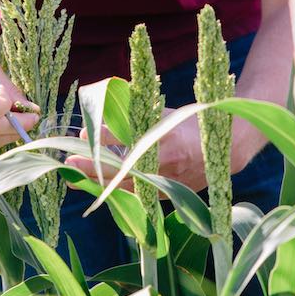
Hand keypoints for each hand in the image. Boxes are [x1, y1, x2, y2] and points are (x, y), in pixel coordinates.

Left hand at [67, 107, 210, 193]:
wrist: (226, 149)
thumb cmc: (191, 124)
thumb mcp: (166, 112)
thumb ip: (140, 110)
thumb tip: (107, 98)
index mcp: (165, 136)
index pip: (126, 138)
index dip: (101, 137)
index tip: (80, 135)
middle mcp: (165, 162)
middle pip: (120, 169)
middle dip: (90, 167)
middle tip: (67, 163)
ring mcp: (167, 182)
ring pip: (125, 187)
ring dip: (97, 183)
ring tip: (73, 180)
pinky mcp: (168, 195)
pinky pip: (138, 197)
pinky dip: (117, 193)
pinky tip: (98, 189)